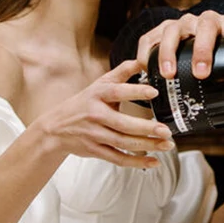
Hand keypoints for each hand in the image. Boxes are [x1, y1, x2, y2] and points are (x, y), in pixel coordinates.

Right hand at [31, 59, 172, 168]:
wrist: (56, 128)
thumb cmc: (84, 104)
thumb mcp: (99, 84)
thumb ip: (121, 73)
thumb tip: (143, 60)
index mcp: (97, 95)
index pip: (117, 92)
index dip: (135, 92)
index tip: (154, 93)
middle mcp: (95, 114)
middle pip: (123, 124)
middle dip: (146, 128)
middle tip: (166, 130)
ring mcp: (95, 134)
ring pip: (124, 143)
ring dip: (147, 145)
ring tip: (167, 144)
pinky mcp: (96, 150)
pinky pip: (119, 158)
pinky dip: (137, 162)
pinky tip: (154, 161)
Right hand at [136, 10, 223, 79]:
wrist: (197, 42)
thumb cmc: (219, 61)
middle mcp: (208, 21)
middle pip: (206, 26)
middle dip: (203, 49)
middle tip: (200, 73)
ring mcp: (183, 24)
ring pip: (175, 29)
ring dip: (170, 51)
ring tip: (169, 74)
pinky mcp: (161, 30)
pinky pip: (151, 37)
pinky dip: (146, 51)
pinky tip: (144, 66)